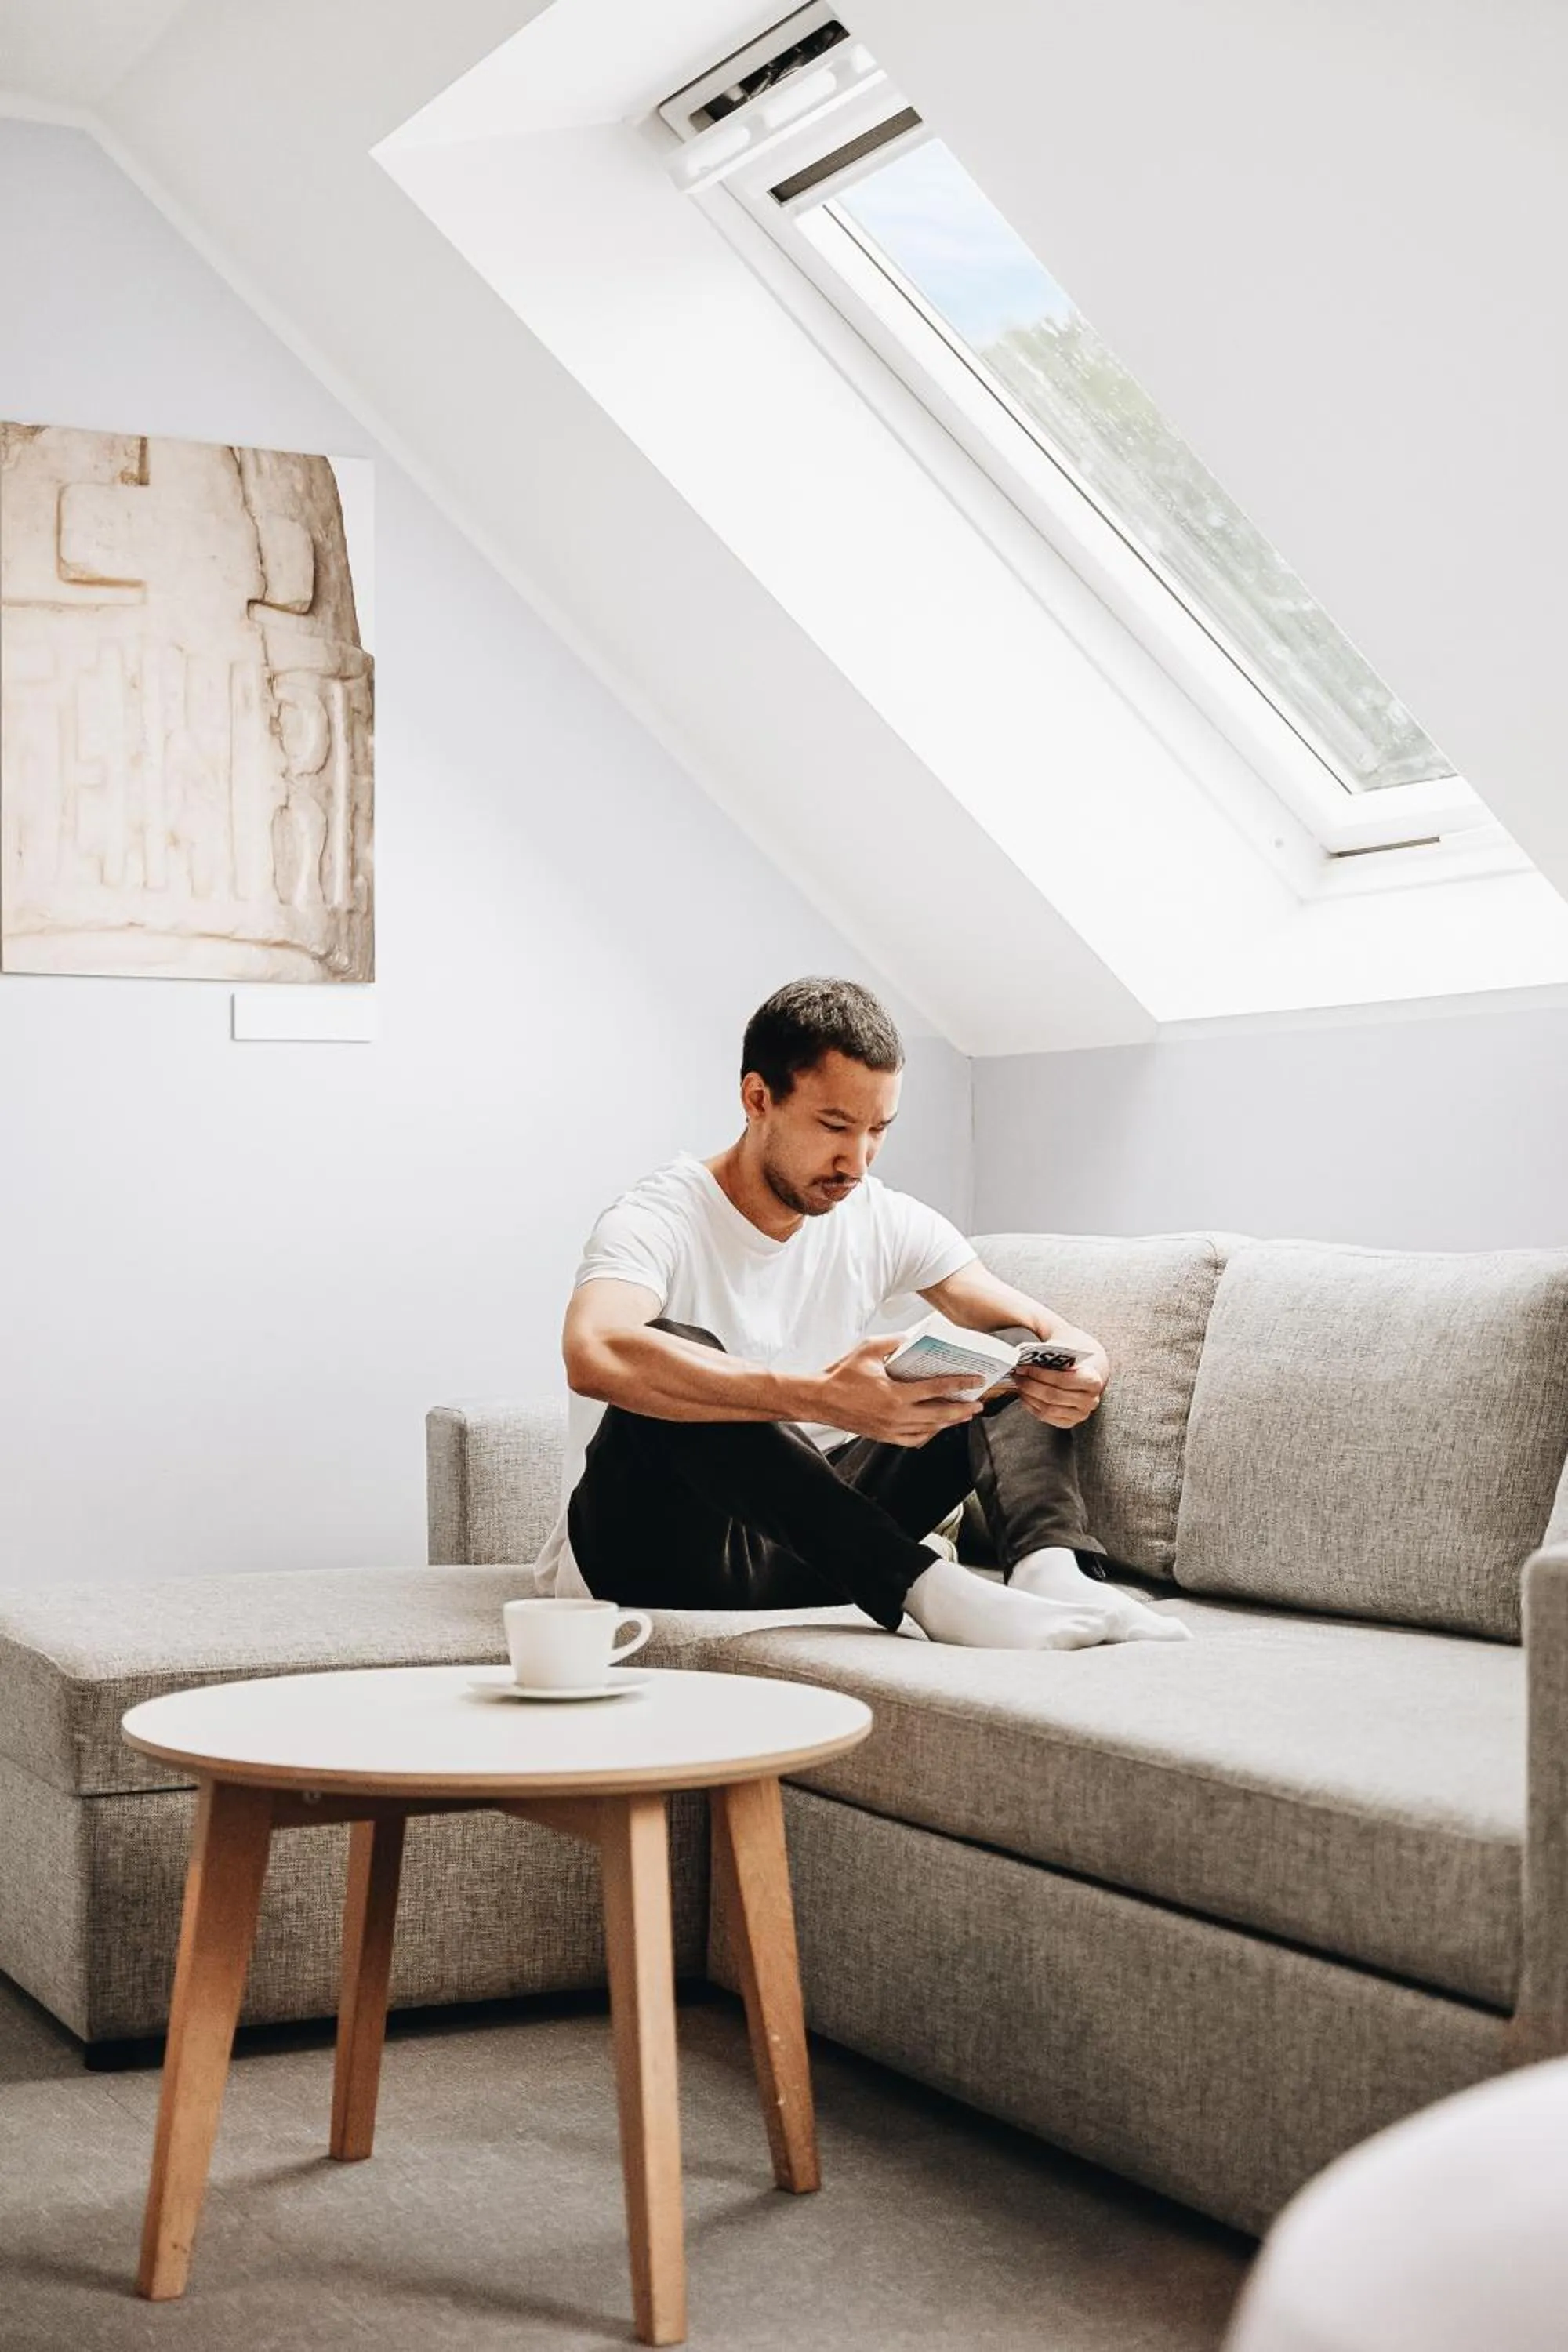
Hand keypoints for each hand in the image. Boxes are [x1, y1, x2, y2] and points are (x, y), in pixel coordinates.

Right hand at [815, 1335, 984, 1447]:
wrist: (819, 1400)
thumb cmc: (841, 1375)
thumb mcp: (868, 1349)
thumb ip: (894, 1342)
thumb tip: (912, 1338)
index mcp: (895, 1394)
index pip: (936, 1389)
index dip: (959, 1384)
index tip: (975, 1381)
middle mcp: (896, 1416)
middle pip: (940, 1415)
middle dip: (962, 1410)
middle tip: (978, 1404)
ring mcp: (891, 1429)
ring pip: (929, 1430)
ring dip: (949, 1422)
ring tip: (962, 1415)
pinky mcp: (884, 1436)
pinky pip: (914, 1440)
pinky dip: (929, 1434)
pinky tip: (936, 1427)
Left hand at [1012, 1327, 1108, 1430]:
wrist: (1088, 1367)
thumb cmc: (1075, 1355)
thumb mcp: (1066, 1342)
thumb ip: (1048, 1344)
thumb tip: (1025, 1346)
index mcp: (1093, 1380)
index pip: (1064, 1380)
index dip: (1041, 1375)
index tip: (1025, 1367)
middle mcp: (1090, 1400)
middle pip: (1054, 1396)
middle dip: (1031, 1385)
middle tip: (1017, 1375)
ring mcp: (1080, 1413)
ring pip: (1048, 1408)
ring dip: (1029, 1396)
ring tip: (1019, 1384)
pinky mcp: (1070, 1421)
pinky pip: (1046, 1417)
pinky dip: (1032, 1406)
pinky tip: (1024, 1394)